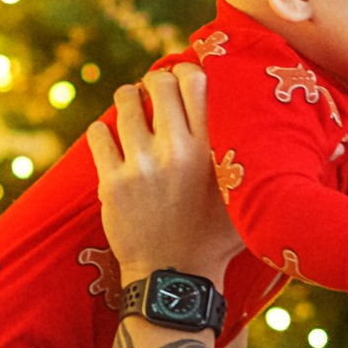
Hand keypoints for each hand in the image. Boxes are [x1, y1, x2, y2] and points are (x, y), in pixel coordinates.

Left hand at [89, 62, 242, 285]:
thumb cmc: (214, 235)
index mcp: (212, 151)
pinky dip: (103, 131)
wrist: (174, 277)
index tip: (183, 79)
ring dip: (129, 97)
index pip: (196, 81)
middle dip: (157, 80)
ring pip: (126, 100)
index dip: (187, 70)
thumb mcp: (242, 193)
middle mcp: (177, 153)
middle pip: (160, 82)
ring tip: (133, 105)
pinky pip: (98, 133)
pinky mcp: (111, 183)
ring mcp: (141, 167)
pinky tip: (113, 138)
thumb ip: (243, 154)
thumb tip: (248, 109)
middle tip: (156, 91)